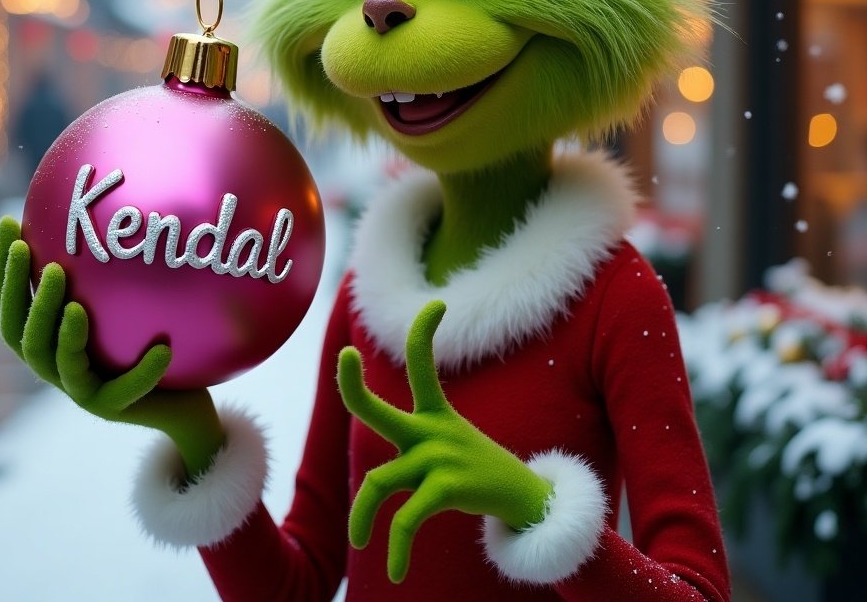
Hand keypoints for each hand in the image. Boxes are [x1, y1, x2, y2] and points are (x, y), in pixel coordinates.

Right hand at [0, 217, 223, 478]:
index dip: (3, 266)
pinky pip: (123, 391)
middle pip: (23, 334)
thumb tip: (111, 195)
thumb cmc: (153, 335)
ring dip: (64, 332)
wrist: (183, 399)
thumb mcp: (130, 295)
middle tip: (36, 257)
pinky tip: (161, 347)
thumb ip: (111, 263)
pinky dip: (141, 370)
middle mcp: (56, 364)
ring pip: (58, 363)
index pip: (12, 302)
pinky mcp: (113, 410)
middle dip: (24, 294)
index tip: (9, 222)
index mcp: (50, 336)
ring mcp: (81, 391)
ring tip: (76, 305)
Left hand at [338, 300, 552, 582]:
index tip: (437, 305)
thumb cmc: (480, 475)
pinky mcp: (447, 488)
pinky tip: (396, 571)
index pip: (423, 364)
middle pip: (378, 410)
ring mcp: (439, 459)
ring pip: (380, 483)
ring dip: (363, 517)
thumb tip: (381, 476)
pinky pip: (407, 519)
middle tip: (345, 357)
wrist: (529, 504)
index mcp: (435, 416)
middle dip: (353, 386)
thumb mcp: (452, 449)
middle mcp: (432, 432)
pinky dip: (397, 546)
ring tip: (361, 539)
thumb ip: (415, 451)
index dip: (425, 334)